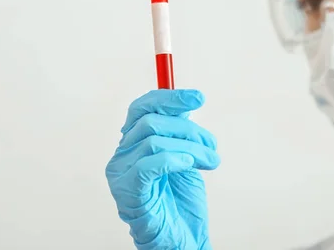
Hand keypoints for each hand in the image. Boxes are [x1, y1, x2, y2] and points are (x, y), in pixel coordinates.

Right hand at [105, 89, 219, 249]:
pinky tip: (189, 165)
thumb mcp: (186, 154)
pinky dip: (173, 160)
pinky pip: (148, 166)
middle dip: (189, 129)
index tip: (199, 98)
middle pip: (151, 121)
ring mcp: (121, 174)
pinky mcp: (129, 194)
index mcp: (134, 142)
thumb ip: (181, 130)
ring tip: (210, 161)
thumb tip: (189, 101)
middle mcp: (122, 155)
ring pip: (155, 141)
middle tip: (211, 145)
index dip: (170, 97)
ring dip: (191, 148)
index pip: (143, 107)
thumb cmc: (182, 200)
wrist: (183, 238)